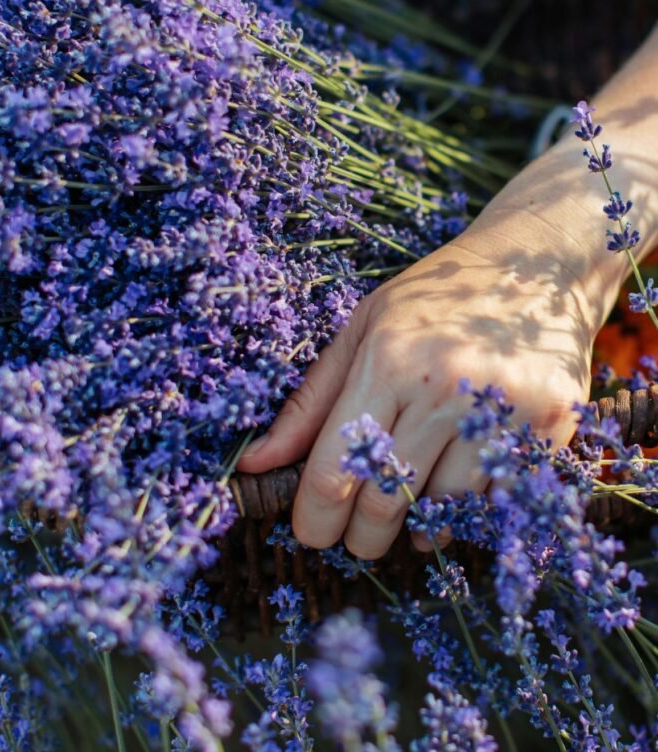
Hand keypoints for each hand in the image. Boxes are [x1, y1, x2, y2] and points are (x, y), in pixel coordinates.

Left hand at [238, 213, 597, 558]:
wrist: (536, 265)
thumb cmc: (435, 299)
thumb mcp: (362, 331)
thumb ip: (310, 402)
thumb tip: (254, 462)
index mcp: (388, 359)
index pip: (335, 469)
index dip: (314, 518)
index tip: (311, 533)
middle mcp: (444, 387)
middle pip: (386, 502)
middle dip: (361, 537)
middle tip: (358, 538)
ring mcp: (501, 408)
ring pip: (443, 510)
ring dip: (419, 527)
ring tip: (412, 508)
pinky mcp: (550, 426)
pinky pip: (497, 503)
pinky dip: (471, 514)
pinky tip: (457, 494)